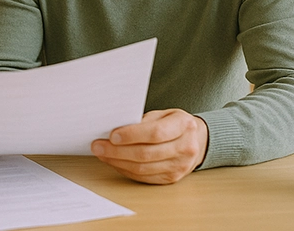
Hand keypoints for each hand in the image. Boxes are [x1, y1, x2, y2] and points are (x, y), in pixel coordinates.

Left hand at [91, 109, 207, 184]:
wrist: (195, 140)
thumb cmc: (174, 124)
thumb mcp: (163, 114)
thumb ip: (143, 121)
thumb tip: (115, 128)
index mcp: (184, 125)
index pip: (155, 133)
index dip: (132, 135)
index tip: (112, 135)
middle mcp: (186, 148)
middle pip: (146, 153)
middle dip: (117, 151)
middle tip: (98, 146)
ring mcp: (180, 166)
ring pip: (143, 168)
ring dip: (118, 162)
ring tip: (102, 153)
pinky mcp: (172, 178)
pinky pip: (144, 177)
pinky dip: (125, 169)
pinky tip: (114, 162)